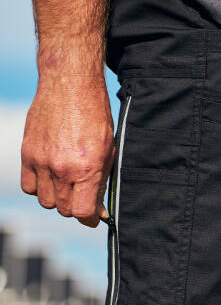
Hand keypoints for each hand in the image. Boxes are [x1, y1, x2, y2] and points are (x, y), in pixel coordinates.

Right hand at [21, 74, 114, 226]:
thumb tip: (98, 211)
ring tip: (67, 183)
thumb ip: (101, 183)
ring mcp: (42, 162)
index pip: (82, 212)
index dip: (90, 218)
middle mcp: (62, 169)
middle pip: (64, 209)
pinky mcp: (27, 153)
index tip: (94, 215)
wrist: (70, 86)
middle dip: (76, 207)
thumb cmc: (95, 117)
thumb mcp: (109, 151)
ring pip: (46, 201)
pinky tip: (51, 176)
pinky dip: (39, 187)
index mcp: (86, 169)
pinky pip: (29, 187)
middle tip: (83, 195)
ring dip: (57, 198)